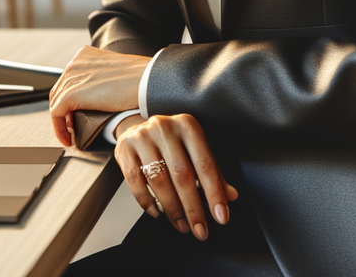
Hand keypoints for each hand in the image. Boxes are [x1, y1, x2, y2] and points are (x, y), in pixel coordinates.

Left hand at [48, 46, 149, 146]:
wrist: (146, 81)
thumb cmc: (141, 78)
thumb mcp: (116, 72)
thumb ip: (102, 78)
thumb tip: (98, 96)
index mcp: (86, 55)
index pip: (70, 79)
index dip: (70, 99)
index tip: (75, 113)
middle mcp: (75, 62)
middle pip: (60, 90)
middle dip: (65, 111)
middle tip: (73, 127)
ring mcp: (72, 76)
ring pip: (57, 103)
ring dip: (63, 122)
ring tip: (72, 135)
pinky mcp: (71, 93)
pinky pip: (56, 115)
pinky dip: (60, 129)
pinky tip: (69, 139)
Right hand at [114, 113, 238, 241]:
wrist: (137, 128)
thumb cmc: (171, 142)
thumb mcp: (193, 150)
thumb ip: (212, 171)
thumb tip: (230, 196)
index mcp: (187, 125)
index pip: (204, 163)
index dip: (214, 193)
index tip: (221, 217)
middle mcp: (165, 127)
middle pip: (182, 174)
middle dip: (193, 208)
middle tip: (200, 230)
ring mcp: (142, 137)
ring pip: (159, 181)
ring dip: (172, 209)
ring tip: (181, 224)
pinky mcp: (125, 149)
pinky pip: (136, 182)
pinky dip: (147, 203)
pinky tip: (157, 213)